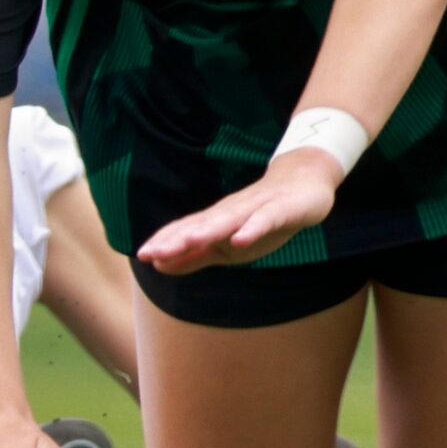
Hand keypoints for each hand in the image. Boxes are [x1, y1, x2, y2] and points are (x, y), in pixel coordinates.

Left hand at [136, 148, 341, 275]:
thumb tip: (159, 265)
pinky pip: (264, 221)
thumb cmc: (261, 217)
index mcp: (217, 221)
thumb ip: (195, 255)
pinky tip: (240, 241)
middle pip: (200, 226)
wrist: (305, 182)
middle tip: (151, 252)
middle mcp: (231, 212)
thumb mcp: (227, 244)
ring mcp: (255, 209)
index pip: (187, 231)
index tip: (141, 255)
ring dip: (207, 231)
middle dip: (175, 239)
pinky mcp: (281, 210)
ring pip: (228, 221)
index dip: (165, 242)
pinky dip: (252, 230)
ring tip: (187, 241)